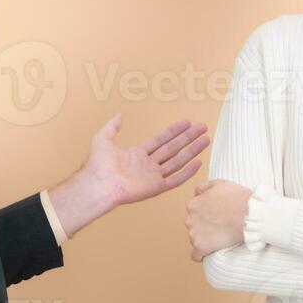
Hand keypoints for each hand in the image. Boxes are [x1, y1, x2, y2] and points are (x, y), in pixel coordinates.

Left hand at [49, 115, 208, 236]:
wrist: (98, 184)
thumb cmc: (97, 165)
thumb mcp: (102, 139)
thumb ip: (112, 127)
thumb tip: (118, 115)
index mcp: (137, 154)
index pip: (160, 140)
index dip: (174, 131)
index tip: (186, 123)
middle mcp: (147, 165)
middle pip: (173, 148)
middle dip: (188, 137)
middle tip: (202, 128)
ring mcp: (153, 176)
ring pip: (178, 161)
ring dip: (192, 150)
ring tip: (205, 140)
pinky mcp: (156, 187)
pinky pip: (176, 179)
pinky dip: (187, 172)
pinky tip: (198, 162)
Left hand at [186, 179, 253, 260]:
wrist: (249, 214)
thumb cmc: (238, 198)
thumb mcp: (219, 183)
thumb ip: (204, 187)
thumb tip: (196, 193)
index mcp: (194, 204)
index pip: (193, 213)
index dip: (205, 215)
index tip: (216, 218)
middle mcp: (190, 219)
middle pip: (193, 226)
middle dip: (203, 227)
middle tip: (220, 227)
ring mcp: (195, 233)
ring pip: (195, 239)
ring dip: (205, 239)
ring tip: (220, 238)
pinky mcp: (202, 246)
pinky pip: (195, 255)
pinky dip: (201, 255)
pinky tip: (209, 252)